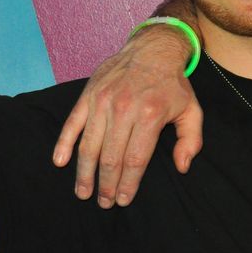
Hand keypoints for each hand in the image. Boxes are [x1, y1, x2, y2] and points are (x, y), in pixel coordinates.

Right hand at [52, 25, 202, 207]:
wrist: (152, 49)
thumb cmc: (172, 84)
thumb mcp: (192, 109)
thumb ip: (191, 140)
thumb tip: (182, 166)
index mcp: (150, 115)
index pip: (135, 159)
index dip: (128, 184)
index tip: (123, 200)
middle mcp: (123, 109)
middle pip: (110, 157)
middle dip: (106, 185)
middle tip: (105, 202)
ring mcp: (102, 101)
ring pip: (89, 146)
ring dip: (85, 173)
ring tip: (84, 192)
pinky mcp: (88, 94)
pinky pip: (72, 123)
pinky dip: (63, 144)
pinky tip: (59, 162)